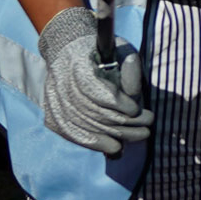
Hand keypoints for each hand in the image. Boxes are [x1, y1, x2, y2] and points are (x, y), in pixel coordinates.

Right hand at [36, 4, 149, 151]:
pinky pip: (75, 136)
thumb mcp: (121, 52)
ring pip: (86, 128)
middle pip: (94, 114)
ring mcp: (54, 103)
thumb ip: (130, 72)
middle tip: (147, 126)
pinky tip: (115, 147)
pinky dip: (96, 143)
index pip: (97, 92)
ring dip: (115, 136)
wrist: (68, 53)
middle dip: (125, 124)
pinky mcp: (53, 116)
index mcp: (77, 64)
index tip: (136, 109)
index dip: (119, 104)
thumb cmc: (100, 53)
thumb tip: (133, 96)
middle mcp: (60, 85)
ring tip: (139, 135)